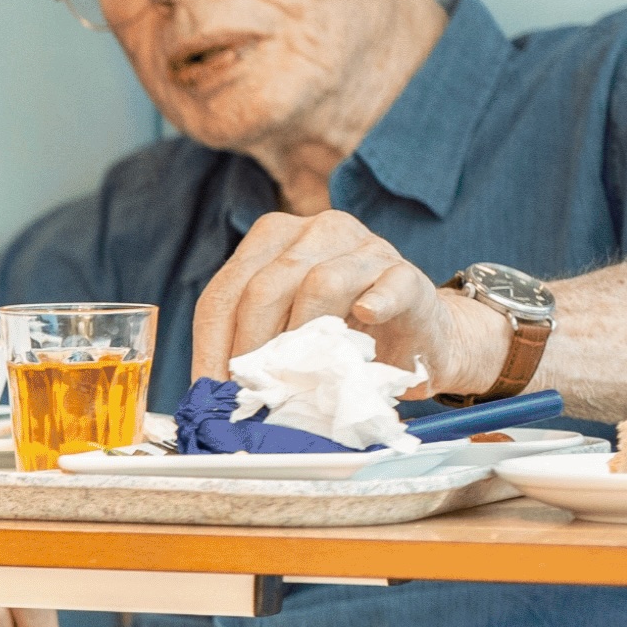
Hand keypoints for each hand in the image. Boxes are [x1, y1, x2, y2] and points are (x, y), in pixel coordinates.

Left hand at [195, 210, 510, 396]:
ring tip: (295, 378)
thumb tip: (208, 393)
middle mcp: (317, 232)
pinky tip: (366, 316)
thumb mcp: (286, 334)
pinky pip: (390, 285)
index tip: (209, 389)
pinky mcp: (408, 275)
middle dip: (251, 347)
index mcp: (274, 240)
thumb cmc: (341, 337)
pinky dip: (377, 301)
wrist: (418, 338)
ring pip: (321, 283)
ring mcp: (366, 248)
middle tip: (251, 391)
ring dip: (302, 337)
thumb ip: (251, 347)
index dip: (211, 345)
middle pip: (264, 287)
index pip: (225, 292)